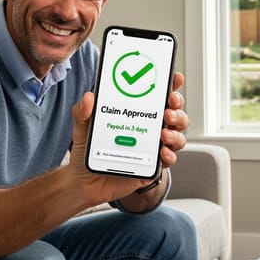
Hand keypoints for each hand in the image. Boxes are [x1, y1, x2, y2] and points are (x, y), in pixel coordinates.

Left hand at [67, 72, 189, 207]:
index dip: (171, 85)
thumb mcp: (82, 126)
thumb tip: (88, 98)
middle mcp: (149, 128)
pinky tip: (163, 152)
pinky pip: (169, 159)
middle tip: (168, 109)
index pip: (158, 95)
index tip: (175, 78)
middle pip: (175, 113)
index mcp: (136, 113)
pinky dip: (170, 155)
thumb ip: (82, 111)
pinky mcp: (153, 166)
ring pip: (177, 135)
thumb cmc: (88, 150)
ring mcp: (153, 146)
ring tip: (164, 133)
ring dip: (176, 132)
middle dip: (177, 108)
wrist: (85, 181)